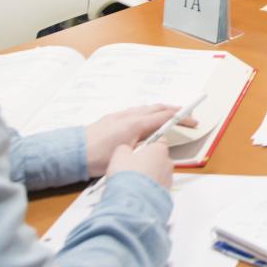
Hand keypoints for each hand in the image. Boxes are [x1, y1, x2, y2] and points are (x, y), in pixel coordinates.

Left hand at [84, 103, 198, 175]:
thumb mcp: (128, 156)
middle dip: (175, 110)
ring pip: (146, 108)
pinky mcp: (112, 117)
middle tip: (186, 116)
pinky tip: (147, 121)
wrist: (73, 153)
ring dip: (161, 111)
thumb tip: (159, 143)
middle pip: (158, 108)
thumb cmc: (98, 158)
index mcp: (136, 124)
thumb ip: (146, 147)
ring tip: (170, 117)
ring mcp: (120, 115)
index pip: (165, 117)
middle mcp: (129, 115)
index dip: (182, 118)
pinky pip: (136, 111)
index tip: (194, 121)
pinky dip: (148, 113)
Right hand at [105, 141, 172, 189]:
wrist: (132, 202)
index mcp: (159, 150)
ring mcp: (168, 179)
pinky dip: (148, 188)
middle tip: (131, 167)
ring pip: (157, 173)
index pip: (159, 139)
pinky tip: (136, 191)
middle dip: (146, 161)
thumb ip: (125, 148)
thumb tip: (126, 149)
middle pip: (157, 158)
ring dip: (147, 175)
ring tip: (132, 182)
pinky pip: (156, 187)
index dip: (146, 144)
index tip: (137, 149)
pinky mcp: (166, 193)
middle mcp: (168, 163)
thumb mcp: (119, 155)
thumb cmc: (128, 178)